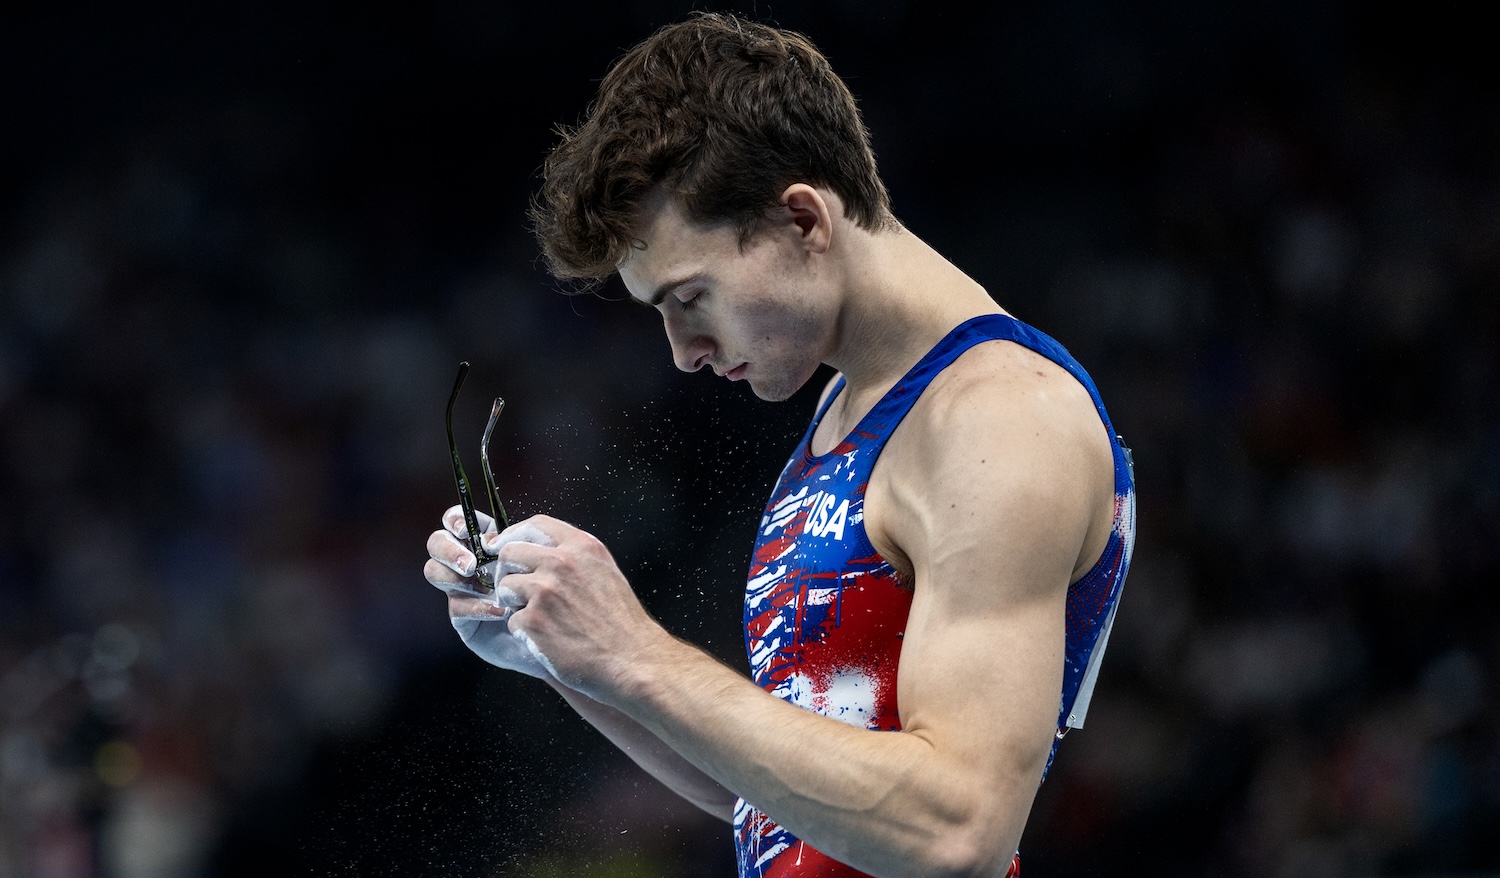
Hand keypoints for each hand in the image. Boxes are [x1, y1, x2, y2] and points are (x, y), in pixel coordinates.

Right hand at [425, 507, 556, 677]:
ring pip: (435, 571)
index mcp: (486, 543)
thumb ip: (522, 543)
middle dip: (449, 550)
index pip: (458, 521)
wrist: (560, 633)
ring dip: (453, 575)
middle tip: (470, 564)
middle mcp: (469, 563)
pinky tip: (501, 611)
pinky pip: (457, 607)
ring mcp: (463, 590)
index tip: (465, 530)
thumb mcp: (543, 561)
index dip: (456, 520)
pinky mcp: (464, 618)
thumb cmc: (554, 593)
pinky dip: (477, 606)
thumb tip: (499, 537)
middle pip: (438, 543)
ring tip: (481, 584)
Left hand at [490, 515, 669, 701]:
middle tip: (515, 590)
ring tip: (540, 618)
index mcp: (582, 547)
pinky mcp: (533, 621)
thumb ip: (575, 558)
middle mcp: (561, 563)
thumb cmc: (621, 623)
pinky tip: (548, 639)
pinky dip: (524, 632)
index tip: (502, 545)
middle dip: (507, 571)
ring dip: (515, 604)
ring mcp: (545, 591)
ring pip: (505, 587)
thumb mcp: (604, 573)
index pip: (536, 524)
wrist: (632, 659)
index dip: (513, 534)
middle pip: (510, 552)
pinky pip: (512, 621)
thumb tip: (540, 552)